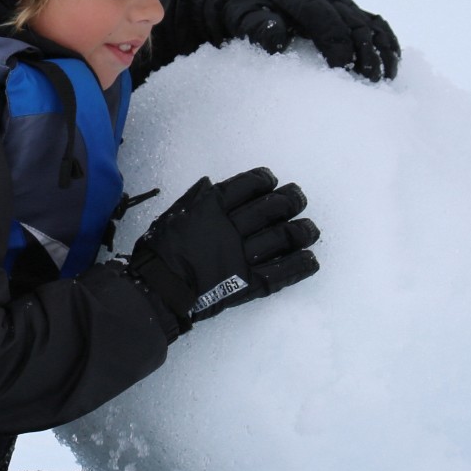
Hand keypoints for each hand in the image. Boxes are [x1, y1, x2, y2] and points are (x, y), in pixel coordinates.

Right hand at [125, 167, 319, 336]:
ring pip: (283, 237)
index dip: (265, 180)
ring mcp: (242, 256)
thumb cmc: (160, 251)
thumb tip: (212, 185)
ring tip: (311, 229)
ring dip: (303, 231)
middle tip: (299, 198)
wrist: (159, 290)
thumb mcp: (174, 215)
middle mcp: (231, 228)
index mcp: (212, 208)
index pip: (248, 185)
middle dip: (291, 200)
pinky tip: (311, 259)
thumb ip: (196, 199)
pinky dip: (300, 266)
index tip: (273, 181)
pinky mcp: (248, 283)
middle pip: (272, 208)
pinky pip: (281, 272)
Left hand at [167, 0, 400, 81]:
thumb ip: (256, 24)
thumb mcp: (241, 14)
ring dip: (380, 49)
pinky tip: (392, 63)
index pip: (322, 17)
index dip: (336, 41)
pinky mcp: (349, 10)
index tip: (342, 68)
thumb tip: (276, 35)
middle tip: (369, 83)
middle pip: (352, 22)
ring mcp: (340, 2)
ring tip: (385, 78)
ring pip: (369, 23)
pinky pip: (375, 22)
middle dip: (364, 52)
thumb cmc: (246, 6)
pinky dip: (386, 41)